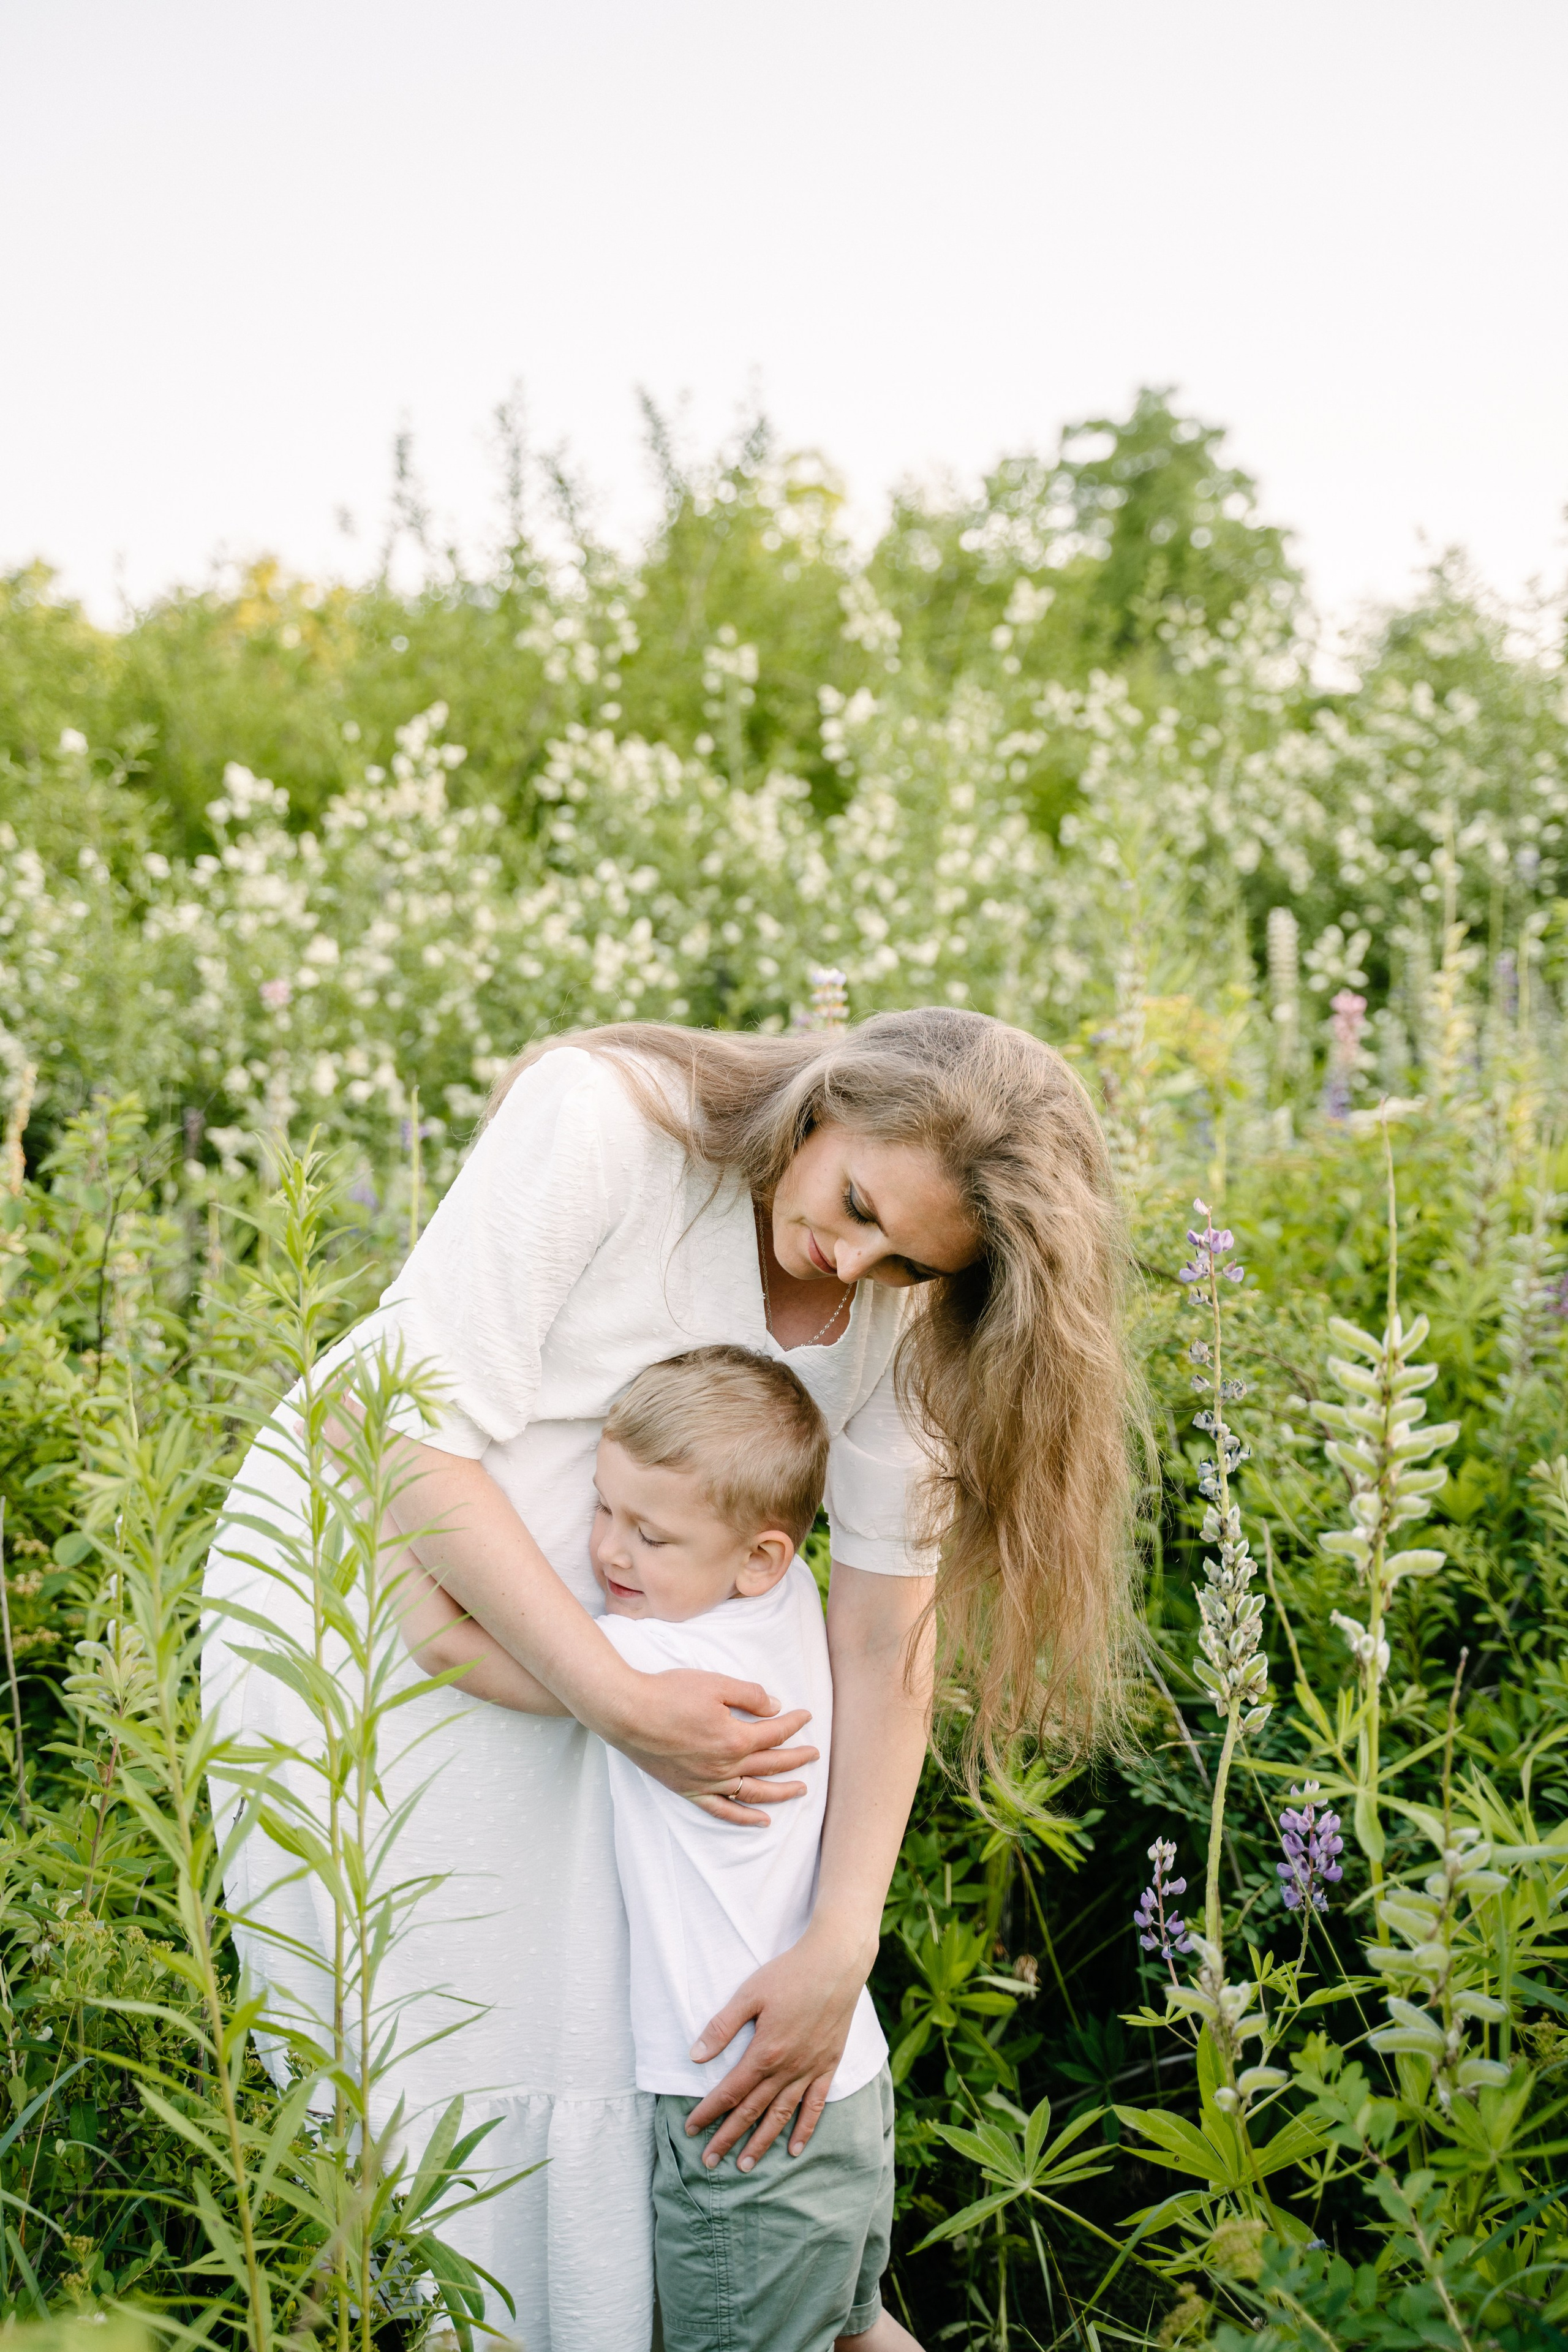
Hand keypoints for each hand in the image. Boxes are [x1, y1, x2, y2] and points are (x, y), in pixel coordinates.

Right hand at [612, 1669, 817, 1825]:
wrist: (627, 1712)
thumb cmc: (668, 1694)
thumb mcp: (715, 1683)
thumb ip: (750, 1695)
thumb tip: (775, 1708)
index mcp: (735, 1738)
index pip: (775, 1732)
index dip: (794, 1723)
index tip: (806, 1715)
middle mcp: (725, 1766)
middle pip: (771, 1764)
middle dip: (797, 1758)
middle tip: (815, 1754)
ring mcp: (707, 1782)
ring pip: (754, 1792)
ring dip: (781, 1792)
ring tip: (801, 1790)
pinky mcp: (689, 1790)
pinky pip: (723, 1810)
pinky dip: (745, 1818)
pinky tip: (762, 1821)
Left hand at [682, 1924, 872, 2166]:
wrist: (836, 1964)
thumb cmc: (789, 1974)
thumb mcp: (749, 1994)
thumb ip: (722, 2027)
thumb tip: (695, 2056)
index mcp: (764, 2052)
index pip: (729, 2092)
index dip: (708, 2112)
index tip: (691, 2130)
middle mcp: (787, 2069)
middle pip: (752, 2111)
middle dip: (728, 2137)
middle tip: (709, 2161)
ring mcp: (810, 2070)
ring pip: (781, 2115)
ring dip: (761, 2142)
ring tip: (744, 2165)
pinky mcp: (828, 2066)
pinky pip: (815, 2105)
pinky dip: (805, 2129)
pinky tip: (794, 2148)